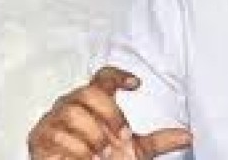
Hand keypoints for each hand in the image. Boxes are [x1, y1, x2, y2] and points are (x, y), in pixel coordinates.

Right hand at [27, 66, 191, 158]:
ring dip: (92, 135)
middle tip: (122, 137)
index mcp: (94, 100)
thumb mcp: (134, 151)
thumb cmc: (103, 159)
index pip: (103, 77)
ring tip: (103, 154)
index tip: (137, 83)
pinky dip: (75, 149)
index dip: (118, 75)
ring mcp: (53, 118)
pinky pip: (56, 134)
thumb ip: (159, 141)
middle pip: (89, 92)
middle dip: (109, 114)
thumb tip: (188, 136)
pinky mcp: (39, 136)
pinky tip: (87, 159)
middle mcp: (72, 103)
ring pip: (73, 112)